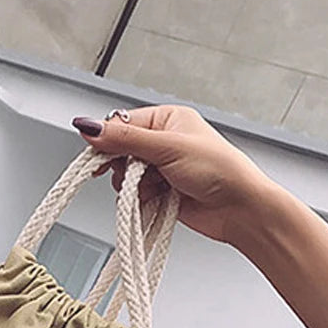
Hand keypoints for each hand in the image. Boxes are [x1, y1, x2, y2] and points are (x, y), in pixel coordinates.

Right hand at [73, 105, 279, 246]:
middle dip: (125, 168)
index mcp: (166, 119)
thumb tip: (88, 126)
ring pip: (126, 177)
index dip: (108, 141)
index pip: (121, 125)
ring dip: (134, 187)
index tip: (99, 158)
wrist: (239, 209)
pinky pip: (136, 195)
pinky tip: (157, 199)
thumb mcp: (167, 147)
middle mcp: (163, 142)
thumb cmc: (218, 170)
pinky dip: (141, 200)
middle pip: (120, 153)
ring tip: (157, 188)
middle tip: (137, 175)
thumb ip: (125, 139)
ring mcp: (162, 168)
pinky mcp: (162, 192)